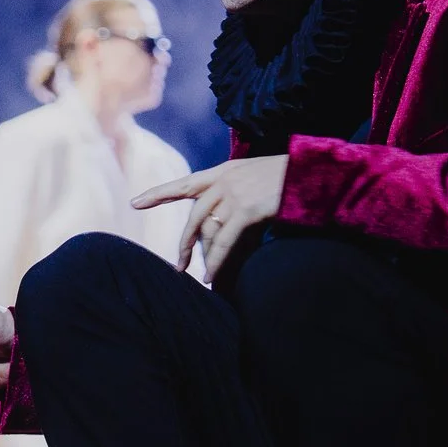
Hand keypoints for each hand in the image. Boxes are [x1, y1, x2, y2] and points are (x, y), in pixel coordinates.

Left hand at [134, 155, 288, 276]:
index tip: (135, 203)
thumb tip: (226, 215)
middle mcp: (224, 180)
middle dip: (183, 244)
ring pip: (207, 231)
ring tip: (196, 276)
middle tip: (177, 264)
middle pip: (193, 216)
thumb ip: (236, 191)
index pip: (184, 183)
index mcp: (224, 170)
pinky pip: (225, 241)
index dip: (158, 194)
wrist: (311, 171)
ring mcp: (234, 194)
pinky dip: (216, 261)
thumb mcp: (256, 176)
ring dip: (201, 257)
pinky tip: (211, 275)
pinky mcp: (246, 209)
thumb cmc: (288, 177)